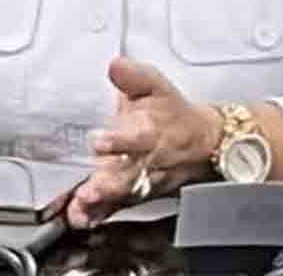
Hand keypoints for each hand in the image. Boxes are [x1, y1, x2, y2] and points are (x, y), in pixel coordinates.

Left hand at [67, 56, 220, 228]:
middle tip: (89, 188)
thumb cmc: (173, 114)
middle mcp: (147, 160)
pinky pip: (117, 207)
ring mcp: (141, 182)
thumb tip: (115, 65)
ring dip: (103, 201)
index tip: (100, 141)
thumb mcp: (157, 86)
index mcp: (151, 131)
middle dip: (109, 183)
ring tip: (83, 203)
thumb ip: (134, 76)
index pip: (137, 137)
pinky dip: (100, 215)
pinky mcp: (134, 195)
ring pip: (123, 194)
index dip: (119, 140)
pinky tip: (81, 217)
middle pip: (129, 174)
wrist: (201, 143)